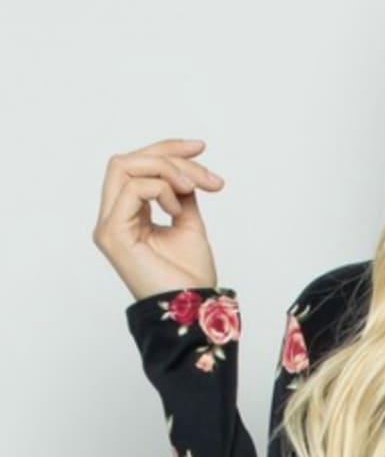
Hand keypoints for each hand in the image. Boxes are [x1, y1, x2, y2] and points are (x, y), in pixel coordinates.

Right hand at [91, 136, 225, 301]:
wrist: (193, 309)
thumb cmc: (190, 277)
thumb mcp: (189, 223)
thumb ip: (180, 194)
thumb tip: (182, 168)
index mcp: (128, 216)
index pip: (136, 167)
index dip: (167, 149)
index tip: (201, 148)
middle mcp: (112, 218)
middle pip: (127, 160)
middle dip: (169, 156)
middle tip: (204, 176)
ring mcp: (108, 226)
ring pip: (124, 166)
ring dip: (166, 170)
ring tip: (192, 189)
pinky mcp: (112, 234)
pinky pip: (132, 188)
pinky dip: (160, 189)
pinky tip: (176, 209)